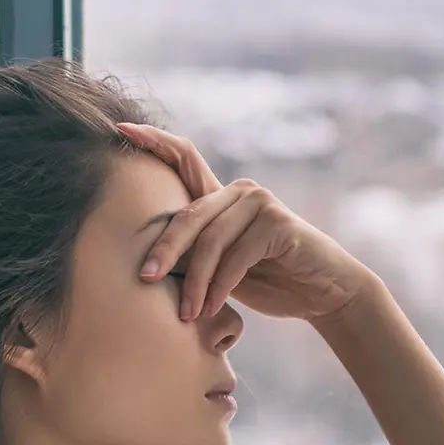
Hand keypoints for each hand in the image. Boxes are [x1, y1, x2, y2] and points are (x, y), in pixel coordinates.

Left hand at [116, 123, 376, 321]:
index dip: (154, 141)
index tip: (120, 130)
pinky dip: (220, 286)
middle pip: (189, 214)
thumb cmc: (271, 281)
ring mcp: (261, 203)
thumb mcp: (224, 267)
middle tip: (144, 278)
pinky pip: (237, 256)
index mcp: (222, 197)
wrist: (323, 294)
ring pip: (211, 241)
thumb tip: (148, 264)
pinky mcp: (278, 224)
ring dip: (195, 282)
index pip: (185, 159)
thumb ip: (197, 253)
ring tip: (187, 314)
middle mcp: (241, 191)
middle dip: (164, 249)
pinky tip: (212, 308)